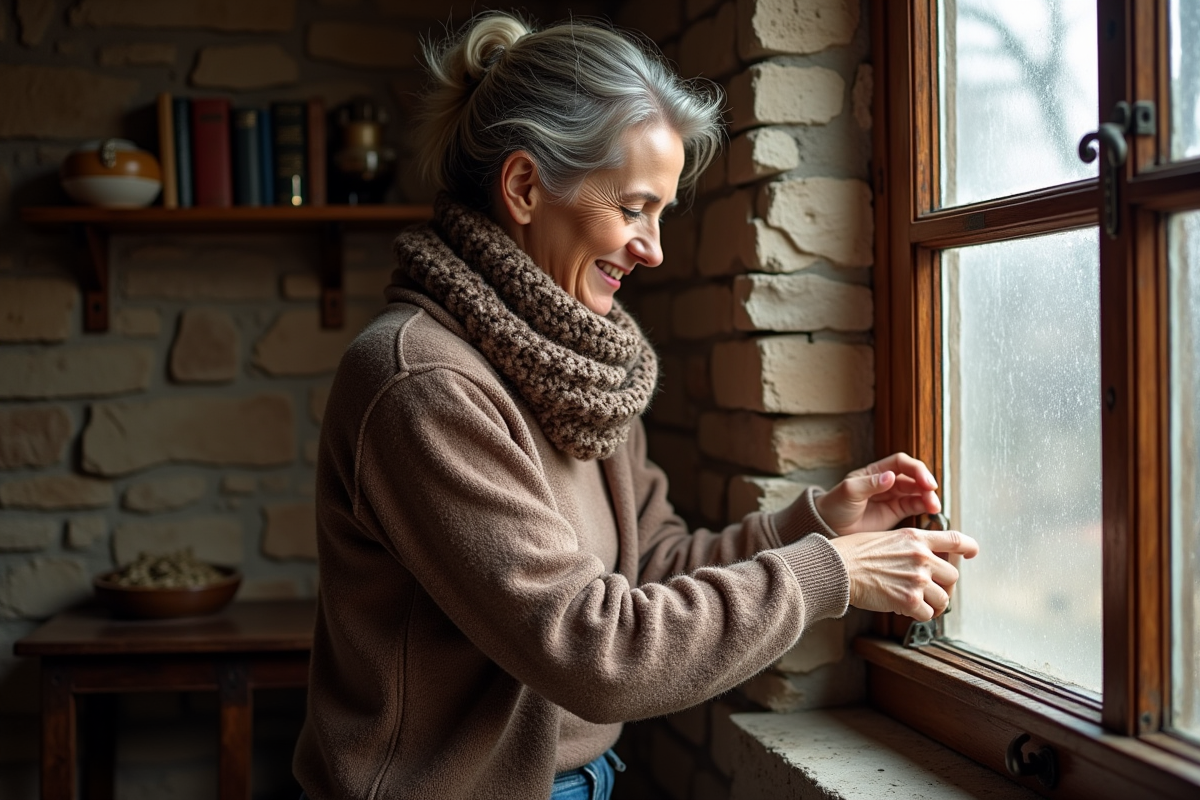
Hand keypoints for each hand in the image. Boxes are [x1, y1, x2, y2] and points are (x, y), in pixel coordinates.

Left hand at [815, 452, 940, 535]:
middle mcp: (887, 482)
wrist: (829, 527)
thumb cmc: (835, 505)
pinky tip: (930, 511)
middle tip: (932, 493)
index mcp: (876, 471)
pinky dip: (925, 507)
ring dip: (928, 496)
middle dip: (926, 483)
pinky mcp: (896, 513)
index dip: (916, 469)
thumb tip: (891, 476)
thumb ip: (870, 484)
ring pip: (917, 492)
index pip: (901, 463)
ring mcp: (893, 497)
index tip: (925, 481)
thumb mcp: (849, 492)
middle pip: (914, 477)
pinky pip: (915, 506)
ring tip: (934, 507)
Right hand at [829, 528, 978, 620]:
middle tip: (932, 591)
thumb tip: (921, 557)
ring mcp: (917, 578)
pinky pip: (927, 614)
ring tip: (919, 604)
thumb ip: (908, 545)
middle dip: (944, 586)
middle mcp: (921, 556)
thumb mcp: (886, 537)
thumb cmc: (853, 553)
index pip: (955, 539)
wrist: (838, 568)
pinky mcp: (909, 600)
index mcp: (916, 537)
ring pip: (943, 598)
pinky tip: (906, 610)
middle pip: (953, 576)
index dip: (969, 547)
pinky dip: (920, 615)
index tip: (972, 553)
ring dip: (933, 604)